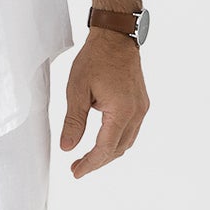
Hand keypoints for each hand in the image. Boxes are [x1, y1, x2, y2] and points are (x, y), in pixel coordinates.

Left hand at [59, 32, 149, 177]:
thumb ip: (73, 121)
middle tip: (77, 168)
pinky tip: (102, 141)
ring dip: (108, 153)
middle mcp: (137, 112)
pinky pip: (131, 131)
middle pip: (118, 149)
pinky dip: (116, 141)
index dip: (90, 163)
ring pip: (126, 142)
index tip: (75, 172)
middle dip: (98, 161)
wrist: (116, 37)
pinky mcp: (141, 103)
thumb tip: (67, 148)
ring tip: (87, 158)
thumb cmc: (96, 59)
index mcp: (121, 111)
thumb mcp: (77, 90)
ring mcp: (141, 108)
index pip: (105, 148)